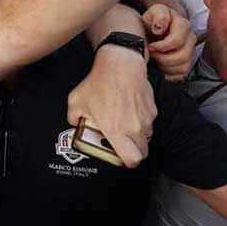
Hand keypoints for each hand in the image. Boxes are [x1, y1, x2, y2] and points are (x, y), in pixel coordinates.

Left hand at [67, 45, 155, 166]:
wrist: (120, 63)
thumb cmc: (98, 82)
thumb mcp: (76, 102)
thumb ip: (73, 118)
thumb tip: (74, 124)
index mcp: (117, 131)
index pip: (132, 159)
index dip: (128, 162)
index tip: (121, 158)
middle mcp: (135, 128)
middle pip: (142, 152)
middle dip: (133, 152)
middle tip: (122, 143)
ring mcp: (146, 118)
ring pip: (146, 136)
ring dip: (137, 136)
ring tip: (124, 123)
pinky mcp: (153, 108)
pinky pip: (149, 122)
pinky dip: (142, 120)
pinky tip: (129, 109)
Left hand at [144, 4, 196, 80]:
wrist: (155, 28)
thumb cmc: (154, 20)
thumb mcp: (154, 12)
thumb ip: (159, 15)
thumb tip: (160, 28)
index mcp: (183, 25)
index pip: (177, 40)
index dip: (162, 46)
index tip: (150, 46)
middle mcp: (190, 38)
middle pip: (182, 55)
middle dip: (163, 58)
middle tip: (152, 55)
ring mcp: (190, 50)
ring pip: (183, 66)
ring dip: (166, 67)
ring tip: (155, 60)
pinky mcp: (187, 61)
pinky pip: (182, 73)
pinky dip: (169, 74)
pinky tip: (161, 68)